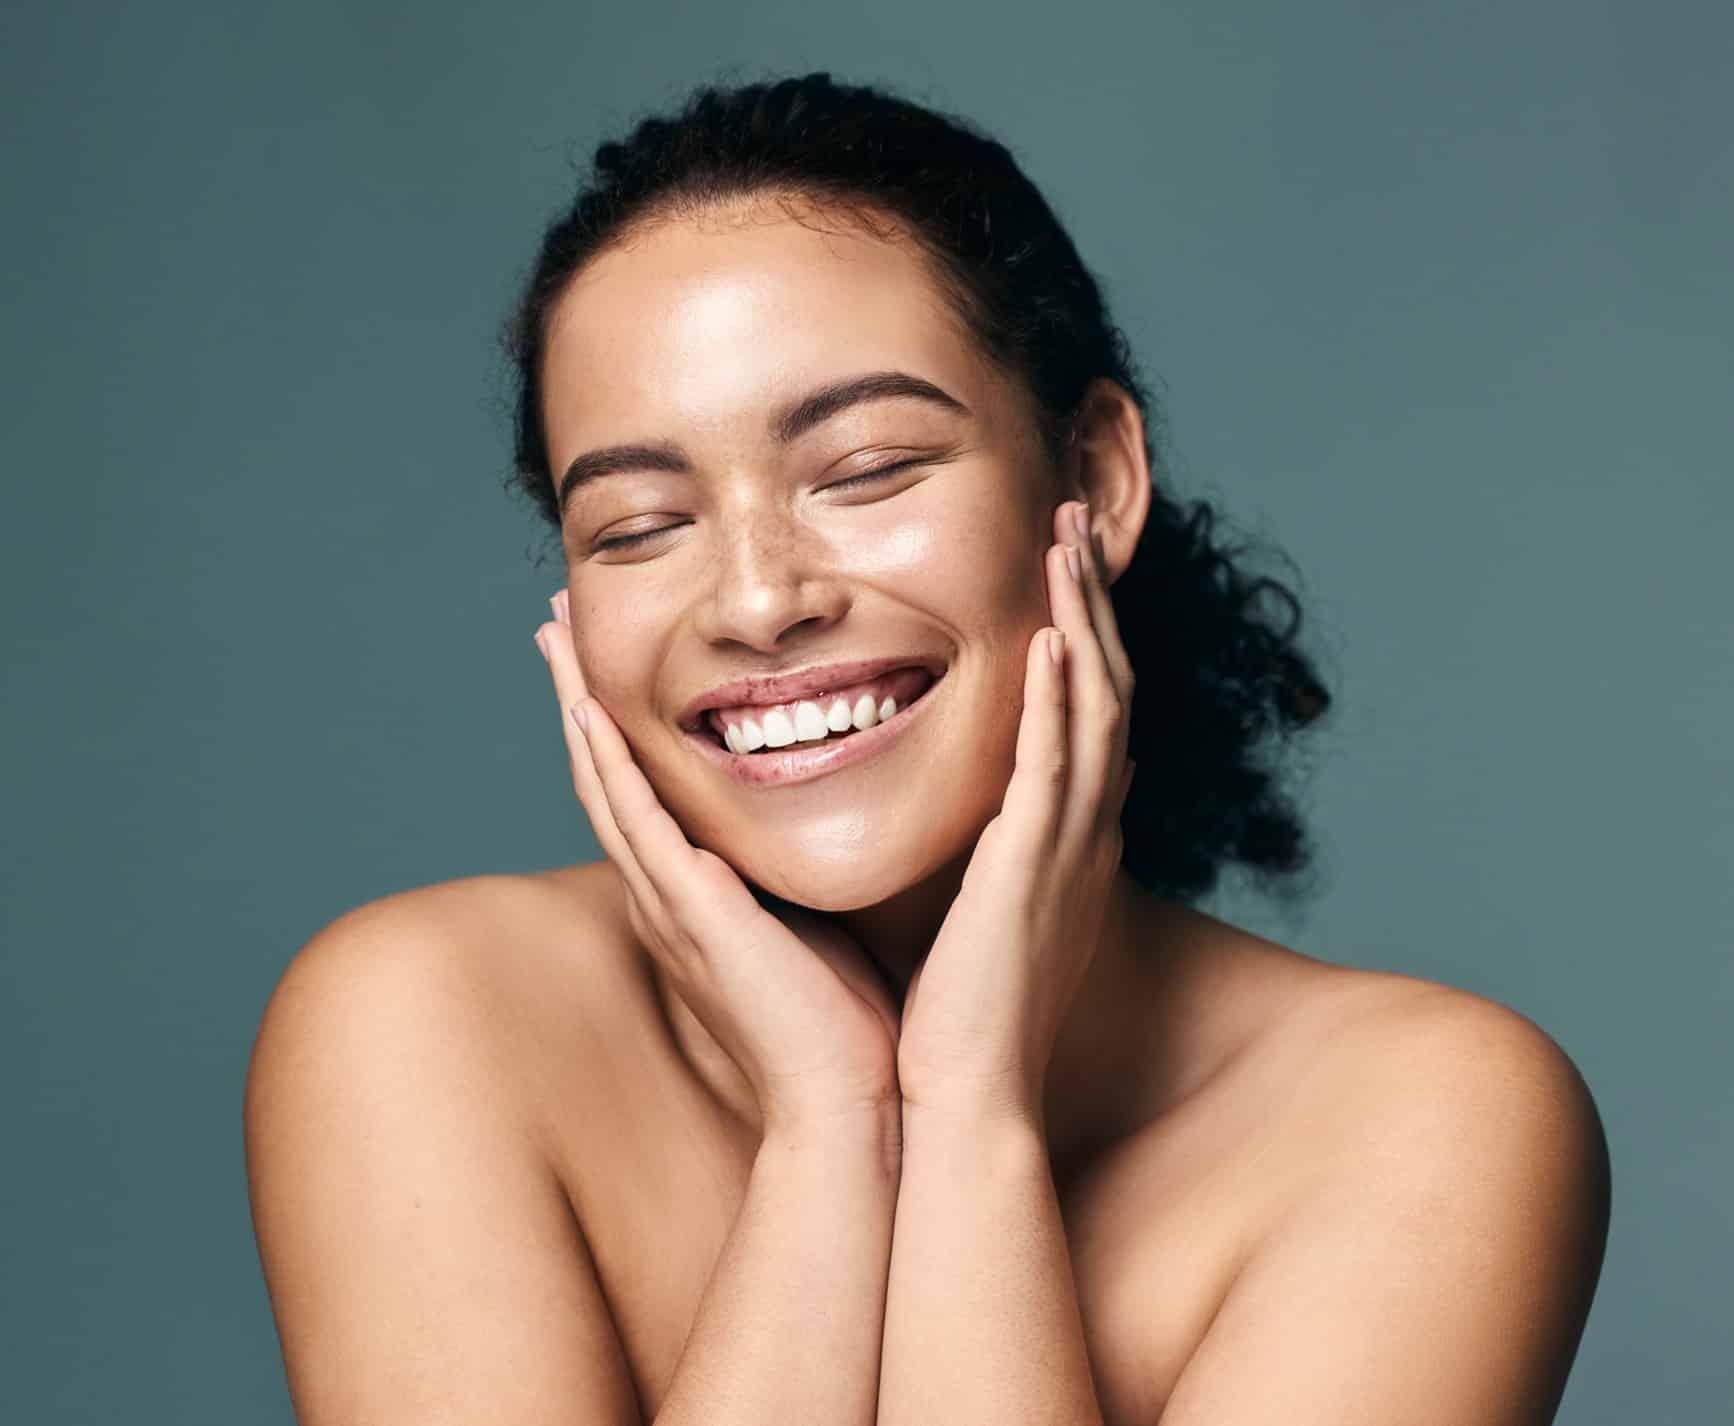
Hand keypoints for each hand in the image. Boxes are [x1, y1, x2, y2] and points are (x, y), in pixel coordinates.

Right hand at [535, 590, 902, 1136]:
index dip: (616, 724)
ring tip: (553, 639)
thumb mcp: (817, 921)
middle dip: (577, 696)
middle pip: (604, 776)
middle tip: (555, 624)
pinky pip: (637, 824)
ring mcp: (669, 904)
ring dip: (576, 708)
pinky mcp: (692, 915)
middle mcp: (666, 895)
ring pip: (605, 785)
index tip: (605, 658)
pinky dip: (609, 766)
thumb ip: (802, 873)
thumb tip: (836, 822)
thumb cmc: (845, 1025)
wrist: (848, 1105)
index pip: (643, 792)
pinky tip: (590, 712)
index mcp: (695, 896)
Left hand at [895, 501, 1135, 1126]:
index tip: (1054, 564)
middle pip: (1104, 687)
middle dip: (1091, 599)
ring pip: (1095, 708)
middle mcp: (1084, 831)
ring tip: (1066, 540)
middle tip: (1070, 519)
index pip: (1085, 710)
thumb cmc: (960, 1008)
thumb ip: (979, 846)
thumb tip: (956, 806)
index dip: (1080, 630)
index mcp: (1066, 837)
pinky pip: (1058, 769)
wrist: (966, 1094)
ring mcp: (1069, 848)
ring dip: (1084, 620)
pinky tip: (1053, 639)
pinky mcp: (1036, 869)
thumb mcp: (978, 906)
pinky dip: (1062, 701)